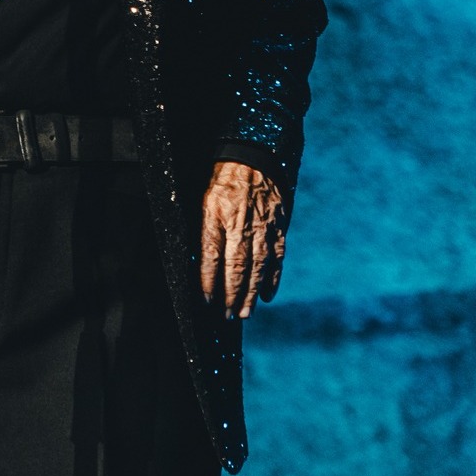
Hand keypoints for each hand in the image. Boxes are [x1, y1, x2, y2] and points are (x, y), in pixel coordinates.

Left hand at [199, 161, 286, 318]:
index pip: (211, 254)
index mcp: (216, 213)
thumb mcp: (200, 197)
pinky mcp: (277, 227)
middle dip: (231, 294)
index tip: (206, 301)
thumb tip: (197, 261)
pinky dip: (273, 278)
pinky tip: (268, 295)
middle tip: (226, 317)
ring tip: (244, 314)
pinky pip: (277, 256)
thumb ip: (201, 228)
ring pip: (257, 266)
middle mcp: (240, 223)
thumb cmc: (220, 178)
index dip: (208, 280)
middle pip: (236, 265)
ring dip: (251, 293)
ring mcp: (261, 226)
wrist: (253, 158)